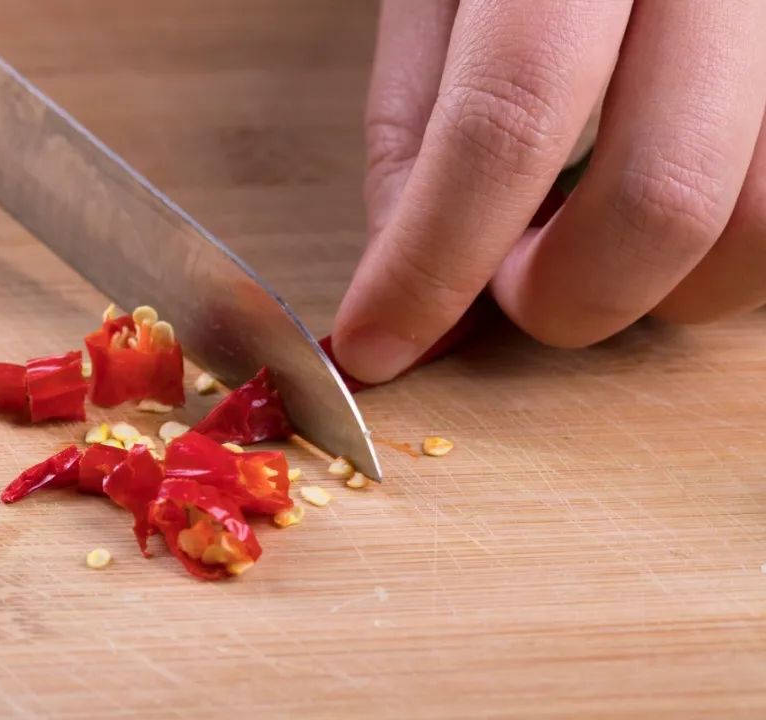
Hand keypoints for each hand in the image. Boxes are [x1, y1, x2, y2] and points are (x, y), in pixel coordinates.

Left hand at [332, 0, 765, 382]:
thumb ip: (416, 124)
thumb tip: (406, 277)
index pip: (506, 116)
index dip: (432, 259)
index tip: (380, 341)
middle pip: (664, 192)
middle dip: (566, 295)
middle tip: (512, 285)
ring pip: (764, 225)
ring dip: (658, 288)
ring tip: (589, 239)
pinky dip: (717, 250)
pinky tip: (651, 205)